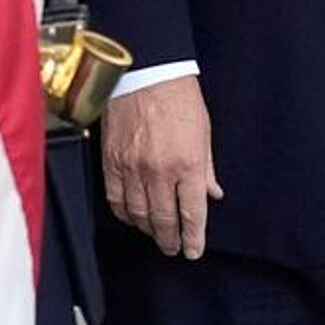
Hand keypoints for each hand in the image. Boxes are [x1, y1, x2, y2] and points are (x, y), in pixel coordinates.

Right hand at [100, 76, 222, 259]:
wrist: (147, 74)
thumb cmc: (180, 99)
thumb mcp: (204, 133)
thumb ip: (206, 168)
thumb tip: (212, 194)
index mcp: (187, 164)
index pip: (191, 213)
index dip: (193, 238)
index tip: (193, 251)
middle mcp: (159, 171)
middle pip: (163, 220)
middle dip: (170, 239)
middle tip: (173, 249)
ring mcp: (132, 169)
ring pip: (138, 214)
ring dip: (148, 230)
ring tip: (156, 235)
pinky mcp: (111, 163)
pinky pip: (116, 200)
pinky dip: (125, 214)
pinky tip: (132, 218)